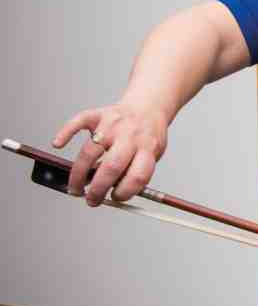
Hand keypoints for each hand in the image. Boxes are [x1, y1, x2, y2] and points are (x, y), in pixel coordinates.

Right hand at [51, 101, 168, 206]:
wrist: (149, 105)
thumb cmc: (147, 136)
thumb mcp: (152, 154)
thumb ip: (135, 172)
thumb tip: (111, 194)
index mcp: (148, 148)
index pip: (138, 175)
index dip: (125, 192)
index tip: (115, 198)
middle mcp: (130, 135)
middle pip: (112, 166)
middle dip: (98, 189)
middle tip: (91, 200)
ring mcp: (113, 124)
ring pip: (90, 151)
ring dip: (79, 174)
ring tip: (76, 188)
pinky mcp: (98, 115)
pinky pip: (79, 121)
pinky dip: (66, 132)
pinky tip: (58, 144)